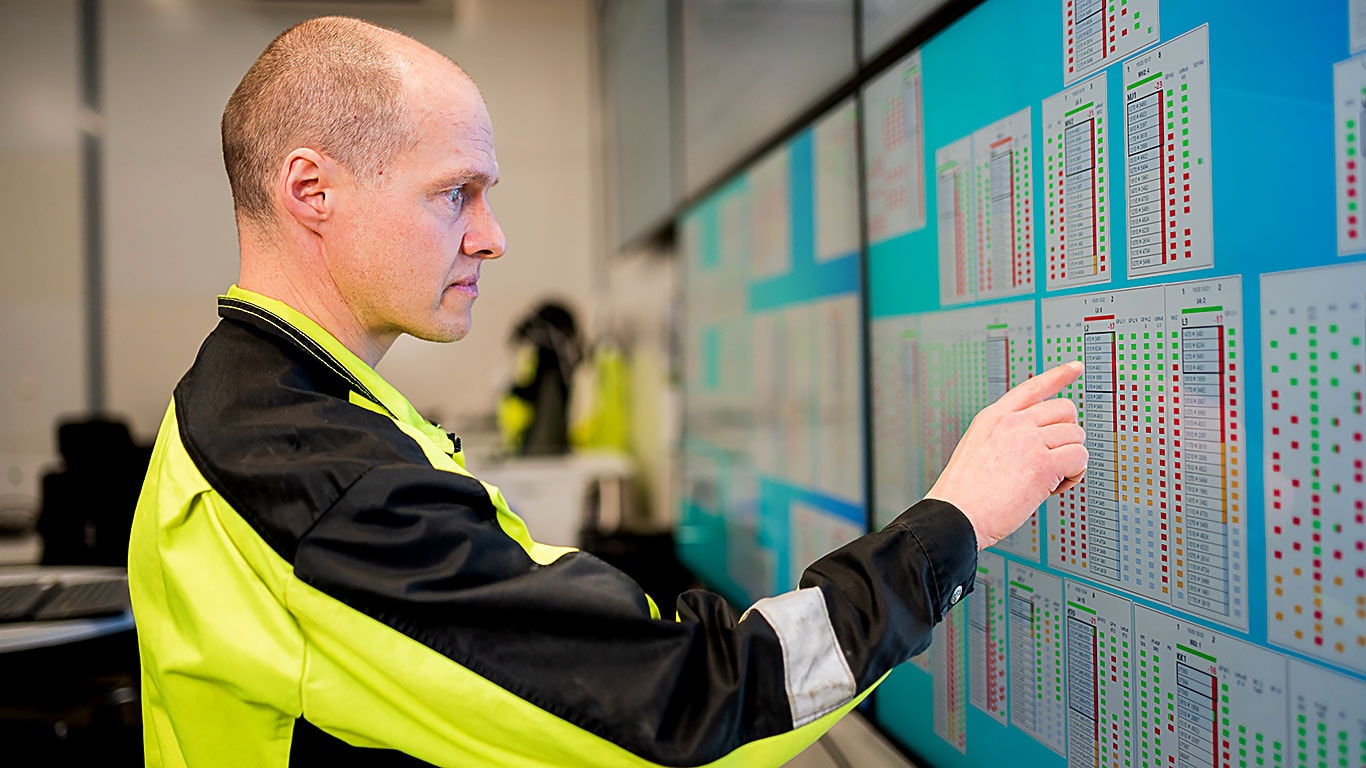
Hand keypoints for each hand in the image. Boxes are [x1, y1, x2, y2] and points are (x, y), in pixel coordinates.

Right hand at [925, 361, 1087, 549]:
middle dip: (1067, 435)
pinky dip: (1074, 475)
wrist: (954, 516)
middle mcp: (1011, 423)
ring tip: (1048, 480)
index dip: (1058, 375)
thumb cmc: (963, 495)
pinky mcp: (1042, 463)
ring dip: (1070, 460)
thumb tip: (1040, 443)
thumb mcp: (977, 450)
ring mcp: (1027, 440)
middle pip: (1065, 410)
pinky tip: (1053, 488)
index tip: (1075, 367)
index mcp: (993, 418)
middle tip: (1053, 460)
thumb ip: (1005, 438)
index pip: (1032, 387)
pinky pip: (1080, 458)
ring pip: (1076, 436)